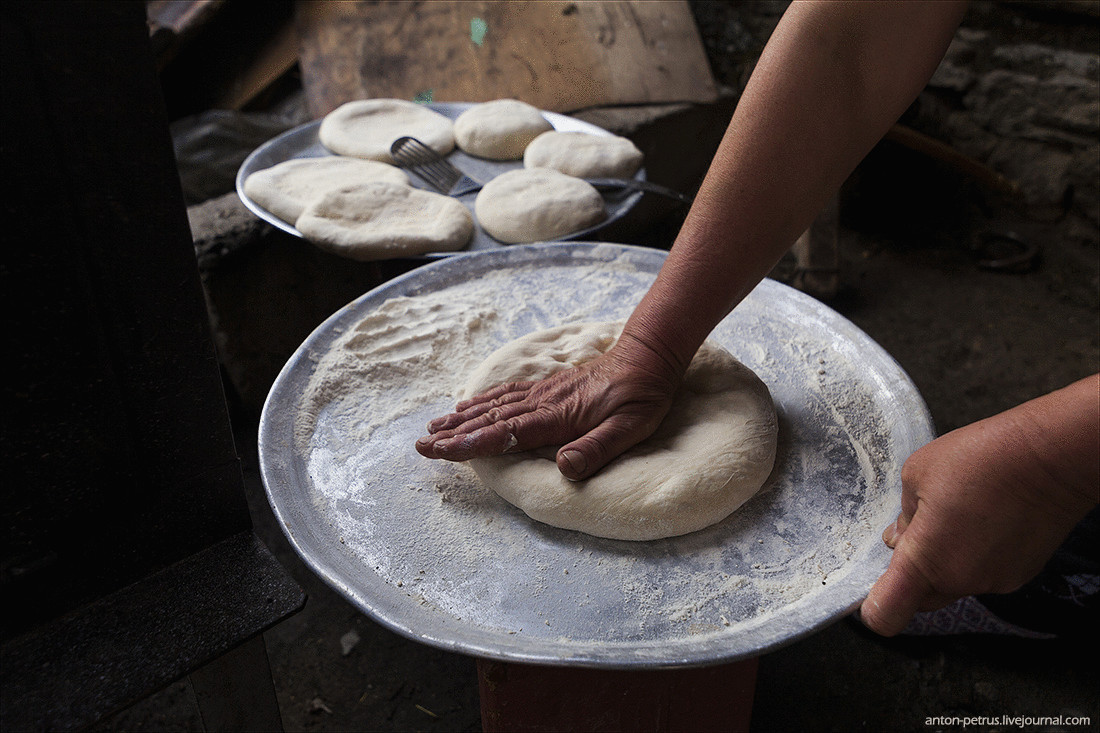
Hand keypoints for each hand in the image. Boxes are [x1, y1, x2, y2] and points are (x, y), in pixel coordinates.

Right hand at [415, 335, 682, 480]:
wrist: (649, 355)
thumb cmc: (643, 395)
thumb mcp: (631, 427)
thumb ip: (597, 448)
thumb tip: (564, 468)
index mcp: (560, 416)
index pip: (506, 433)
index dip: (472, 444)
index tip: (441, 451)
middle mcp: (545, 402)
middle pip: (491, 419)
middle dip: (454, 434)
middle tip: (421, 445)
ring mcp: (544, 392)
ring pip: (494, 406)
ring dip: (462, 418)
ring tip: (433, 428)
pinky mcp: (549, 386)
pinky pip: (508, 393)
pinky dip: (484, 400)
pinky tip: (469, 405)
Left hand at [860, 376, 1098, 635]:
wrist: (1051, 458)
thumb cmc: (979, 459)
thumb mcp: (917, 474)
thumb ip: (903, 515)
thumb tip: (899, 538)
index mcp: (924, 560)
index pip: (887, 615)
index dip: (873, 610)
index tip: (870, 592)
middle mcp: (959, 581)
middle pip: (920, 599)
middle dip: (909, 576)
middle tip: (915, 532)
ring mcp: (994, 581)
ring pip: (953, 584)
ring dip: (945, 563)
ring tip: (956, 515)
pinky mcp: (1020, 574)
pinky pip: (983, 574)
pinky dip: (975, 557)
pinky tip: (983, 520)